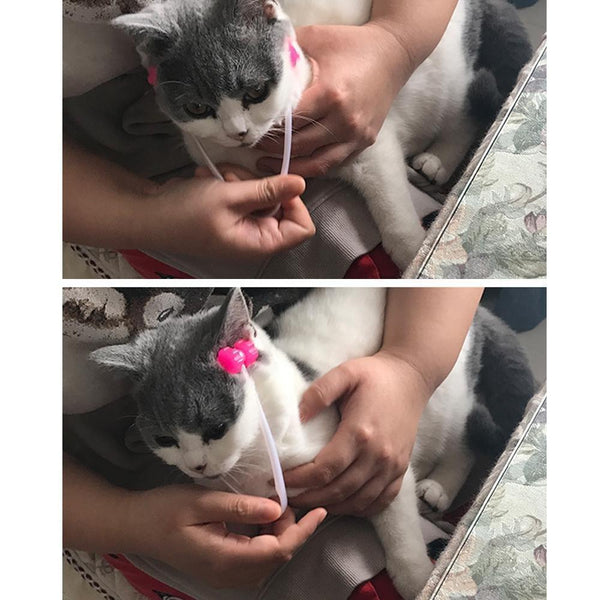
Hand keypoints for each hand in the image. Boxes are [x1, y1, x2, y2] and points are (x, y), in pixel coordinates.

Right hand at [125, 484, 326, 588]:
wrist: (134, 527)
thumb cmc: (163, 511)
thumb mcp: (201, 502)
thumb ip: (239, 506)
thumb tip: (277, 507)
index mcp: (225, 559)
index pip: (278, 551)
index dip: (302, 531)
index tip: (320, 510)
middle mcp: (228, 574)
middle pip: (276, 558)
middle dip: (292, 530)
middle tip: (288, 498)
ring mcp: (224, 574)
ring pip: (267, 560)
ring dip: (280, 534)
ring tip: (277, 505)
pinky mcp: (220, 567)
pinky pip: (254, 558)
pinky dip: (267, 538)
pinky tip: (262, 517)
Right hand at [142, 165, 313, 262]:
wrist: (148, 214)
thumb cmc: (184, 213)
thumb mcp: (229, 197)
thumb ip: (268, 190)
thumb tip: (301, 183)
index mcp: (261, 243)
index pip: (302, 228)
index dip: (295, 204)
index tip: (276, 185)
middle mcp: (256, 236)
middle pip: (283, 205)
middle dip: (260, 186)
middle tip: (234, 180)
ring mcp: (244, 224)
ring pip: (262, 193)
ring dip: (241, 180)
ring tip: (217, 180)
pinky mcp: (232, 212)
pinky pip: (245, 191)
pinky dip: (230, 182)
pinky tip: (209, 181)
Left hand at [256, 23, 412, 176]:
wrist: (392, 55)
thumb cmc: (351, 45)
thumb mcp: (315, 39)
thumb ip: (286, 53)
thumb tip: (257, 67)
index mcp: (330, 94)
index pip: (289, 121)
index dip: (267, 127)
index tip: (249, 129)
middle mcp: (344, 120)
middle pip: (298, 145)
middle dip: (272, 148)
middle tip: (251, 146)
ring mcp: (355, 135)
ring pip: (314, 163)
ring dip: (288, 165)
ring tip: (266, 163)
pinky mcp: (363, 143)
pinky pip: (331, 164)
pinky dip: (310, 167)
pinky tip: (293, 164)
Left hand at [284, 351, 429, 516]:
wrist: (410, 378)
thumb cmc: (374, 375)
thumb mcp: (344, 373)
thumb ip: (319, 392)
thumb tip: (297, 417)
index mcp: (360, 432)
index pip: (324, 469)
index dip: (300, 479)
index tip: (280, 478)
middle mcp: (378, 455)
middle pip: (338, 490)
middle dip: (309, 497)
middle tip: (288, 496)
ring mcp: (392, 466)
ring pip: (358, 501)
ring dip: (330, 506)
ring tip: (308, 501)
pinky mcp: (401, 470)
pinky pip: (380, 501)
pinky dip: (358, 508)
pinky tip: (341, 504)